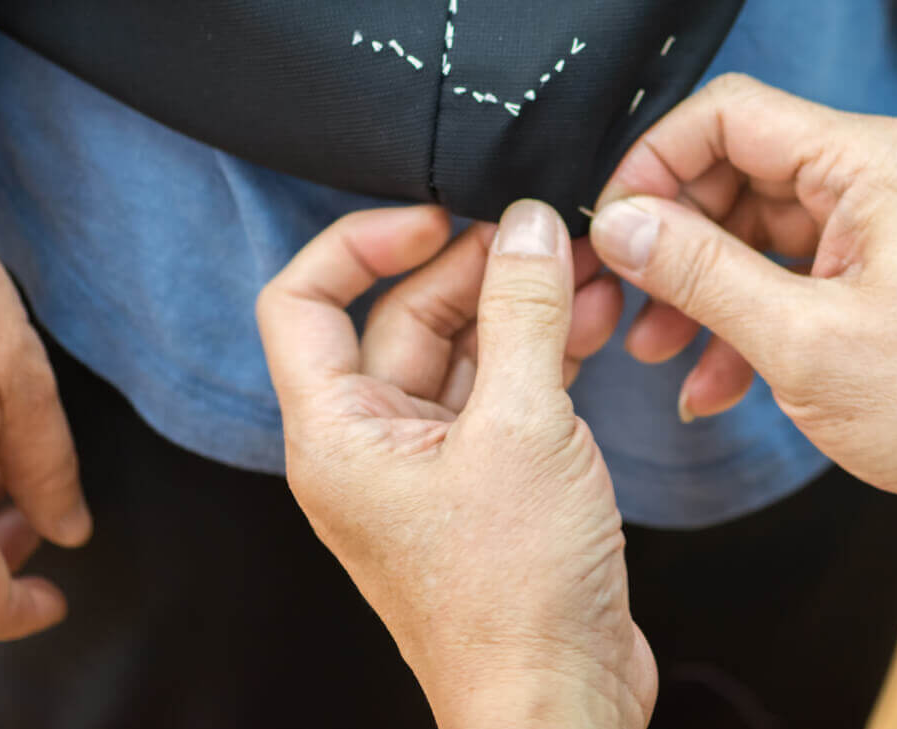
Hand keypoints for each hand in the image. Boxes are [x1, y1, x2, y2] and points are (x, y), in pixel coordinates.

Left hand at [259, 203, 654, 728]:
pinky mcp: (483, 485)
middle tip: (543, 235)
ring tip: (586, 269)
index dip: (362, 242)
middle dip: (475, 267)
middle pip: (401, 317)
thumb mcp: (523, 426)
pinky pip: (500, 393)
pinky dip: (541, 353)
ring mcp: (428, 467)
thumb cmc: (513, 599)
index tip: (435, 215)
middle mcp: (370, 446)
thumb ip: (523, 313)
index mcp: (338, 432)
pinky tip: (591, 322)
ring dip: (520, 307)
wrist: (556, 702)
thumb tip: (528, 228)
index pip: (305, 301)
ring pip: (461, 352)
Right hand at [589, 75, 896, 561]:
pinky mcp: (889, 274)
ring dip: (702, 289)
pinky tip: (712, 381)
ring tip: (656, 351)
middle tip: (623, 297)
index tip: (613, 224)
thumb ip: (700, 273)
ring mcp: (889, 225)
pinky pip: (794, 273)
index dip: (656, 162)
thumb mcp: (803, 343)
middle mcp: (885, 175)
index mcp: (876, 162)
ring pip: (759, 230)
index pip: (732, 114)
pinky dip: (748, 318)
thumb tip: (621, 224)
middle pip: (739, 171)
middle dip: (674, 238)